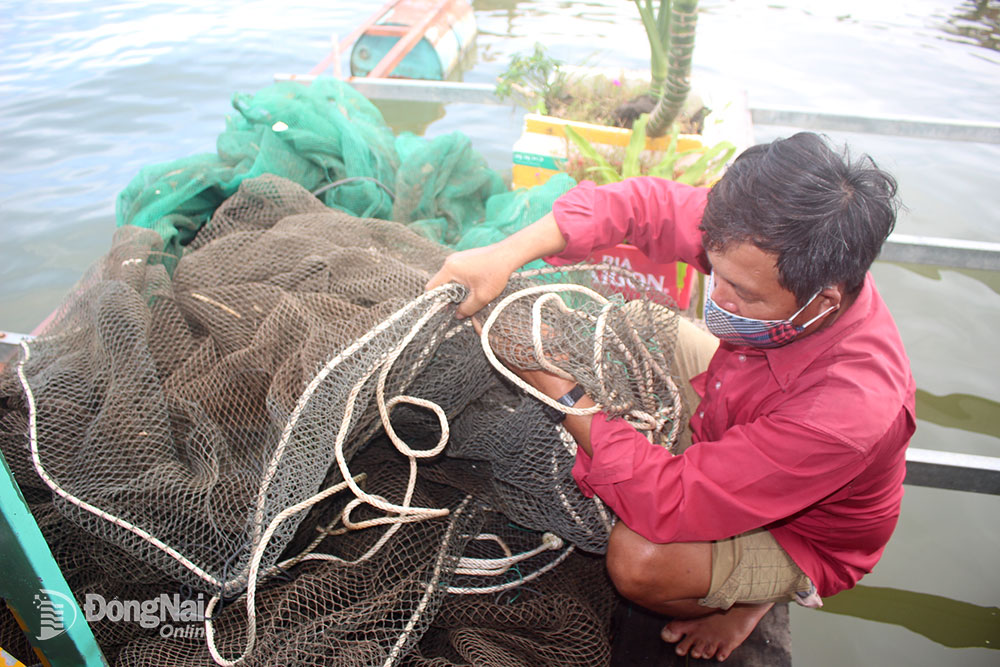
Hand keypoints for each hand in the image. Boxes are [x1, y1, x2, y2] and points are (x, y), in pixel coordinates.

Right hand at [424, 212, 568, 317]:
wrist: (508, 255)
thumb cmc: (495, 274)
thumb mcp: (481, 297)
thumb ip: (467, 309)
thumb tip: (457, 316)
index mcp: (450, 269)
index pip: (431, 288)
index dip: (435, 301)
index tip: (445, 309)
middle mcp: (450, 261)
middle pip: (440, 284)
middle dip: (448, 296)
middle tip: (459, 306)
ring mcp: (457, 258)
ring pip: (449, 279)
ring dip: (456, 290)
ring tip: (469, 297)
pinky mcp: (464, 258)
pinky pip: (456, 273)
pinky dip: (461, 282)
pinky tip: (473, 287)